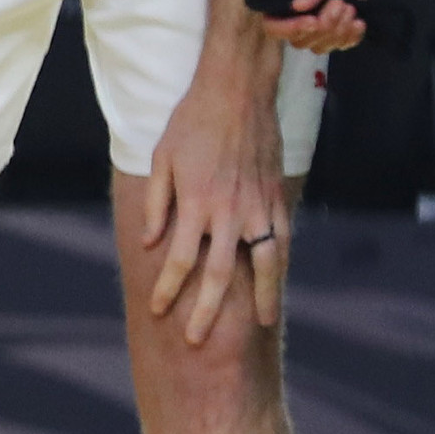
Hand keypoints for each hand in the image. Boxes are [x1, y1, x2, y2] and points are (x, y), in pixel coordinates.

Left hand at [141, 67, 289, 343]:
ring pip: (264, 263)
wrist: (237, 92)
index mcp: (195, 203)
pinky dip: (280, 266)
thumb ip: (157, 204)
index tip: (160, 312)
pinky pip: (281, 240)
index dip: (169, 290)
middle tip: (198, 341)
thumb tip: (152, 243)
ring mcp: (258, 206)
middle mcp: (228, 212)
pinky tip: (277, 283)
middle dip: (206, 310)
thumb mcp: (161, 159)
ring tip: (258, 325)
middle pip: (219, 273)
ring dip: (260, 297)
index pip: (179, 260)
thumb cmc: (192, 123)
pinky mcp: (277, 198)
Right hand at [270, 0, 380, 52]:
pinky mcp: (342, 18)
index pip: (272, 23)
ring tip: (349, 8)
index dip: (288, 29)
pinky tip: (359, 23)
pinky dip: (351, 38)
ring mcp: (321, 15)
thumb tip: (298, 6)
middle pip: (299, 40)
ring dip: (337, 33)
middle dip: (322, 28)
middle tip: (339, 3)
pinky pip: (342, 43)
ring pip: (320, 44)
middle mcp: (299, 8)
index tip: (312, 20)